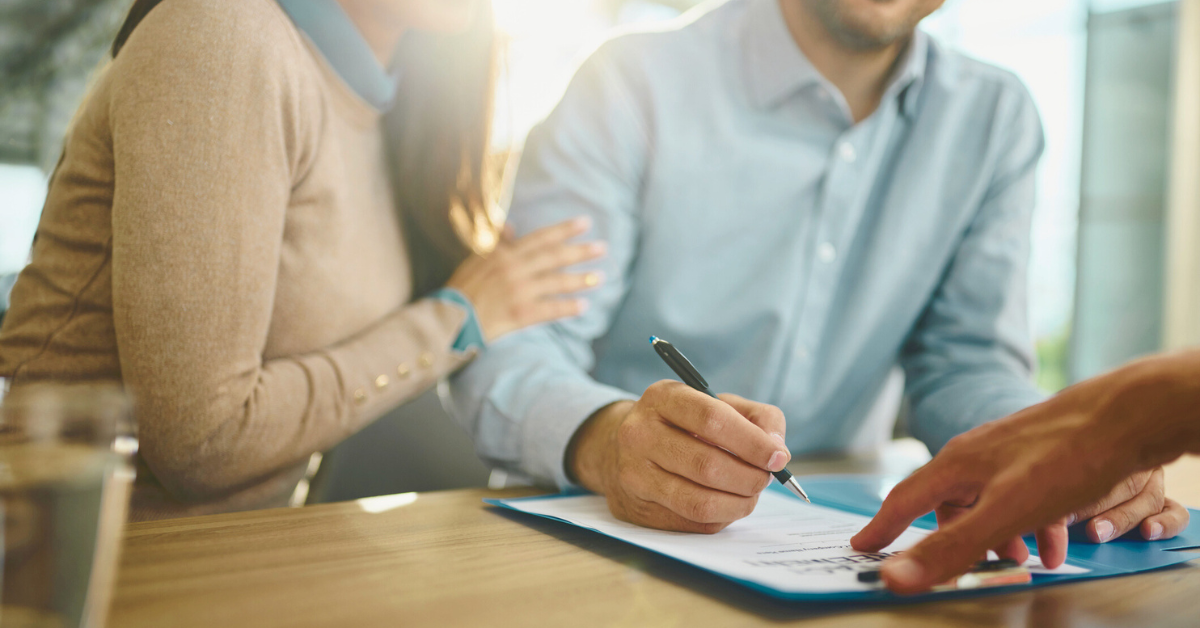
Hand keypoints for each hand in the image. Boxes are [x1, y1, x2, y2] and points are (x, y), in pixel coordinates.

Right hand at [446, 217, 605, 342]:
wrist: (450, 320)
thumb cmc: (462, 290)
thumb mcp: (476, 260)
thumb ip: (498, 244)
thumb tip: (511, 227)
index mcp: (504, 255)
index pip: (541, 238)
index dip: (564, 230)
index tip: (585, 223)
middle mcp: (514, 270)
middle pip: (554, 257)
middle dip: (580, 252)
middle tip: (602, 248)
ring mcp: (518, 292)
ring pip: (556, 282)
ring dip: (581, 279)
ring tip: (601, 278)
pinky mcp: (520, 314)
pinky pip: (550, 309)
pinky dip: (568, 307)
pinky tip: (584, 306)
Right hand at [566, 381, 791, 532]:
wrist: (624, 450)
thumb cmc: (683, 425)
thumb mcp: (716, 403)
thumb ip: (757, 417)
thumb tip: (777, 449)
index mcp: (662, 398)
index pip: (712, 419)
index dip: (752, 442)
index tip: (778, 457)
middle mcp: (640, 434)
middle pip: (707, 465)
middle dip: (750, 477)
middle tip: (766, 478)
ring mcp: (633, 474)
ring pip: (699, 501)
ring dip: (739, 503)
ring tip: (751, 493)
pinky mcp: (637, 508)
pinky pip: (692, 522)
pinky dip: (721, 516)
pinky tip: (726, 503)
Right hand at [850, 372, 1190, 593]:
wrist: (1127, 413)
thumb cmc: (1067, 458)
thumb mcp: (1004, 514)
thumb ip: (949, 547)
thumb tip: (892, 576)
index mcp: (956, 464)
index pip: (905, 500)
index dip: (883, 528)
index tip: (862, 546)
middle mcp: (975, 451)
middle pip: (947, 502)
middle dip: (956, 540)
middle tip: (969, 567)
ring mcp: (1007, 447)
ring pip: (987, 498)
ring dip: (1000, 535)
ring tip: (1026, 558)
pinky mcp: (1038, 448)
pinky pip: (1018, 490)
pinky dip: (1026, 520)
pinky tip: (1052, 531)